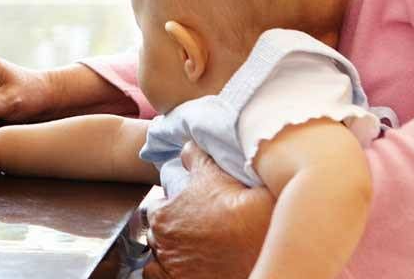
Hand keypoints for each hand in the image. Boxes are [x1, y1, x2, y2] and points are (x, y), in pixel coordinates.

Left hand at [143, 142, 273, 278]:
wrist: (259, 238)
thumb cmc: (234, 205)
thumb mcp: (211, 172)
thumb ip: (194, 158)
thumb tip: (187, 148)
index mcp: (162, 216)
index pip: (155, 210)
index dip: (169, 207)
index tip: (184, 208)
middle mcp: (163, 245)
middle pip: (157, 235)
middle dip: (171, 230)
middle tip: (192, 227)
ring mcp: (174, 268)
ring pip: (160, 259)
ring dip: (170, 253)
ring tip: (190, 248)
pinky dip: (170, 272)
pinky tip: (186, 266)